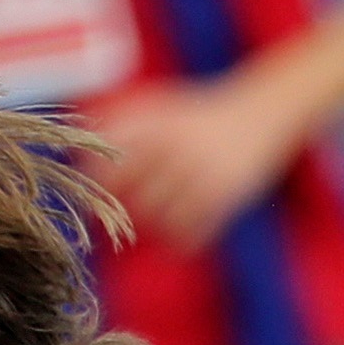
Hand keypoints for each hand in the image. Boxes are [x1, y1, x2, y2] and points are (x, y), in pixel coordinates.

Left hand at [96, 75, 312, 242]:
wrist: (261, 114)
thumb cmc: (201, 113)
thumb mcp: (162, 104)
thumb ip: (124, 122)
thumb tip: (82, 145)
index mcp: (159, 125)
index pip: (115, 159)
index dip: (100, 179)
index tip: (99, 188)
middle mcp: (180, 149)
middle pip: (135, 194)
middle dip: (124, 207)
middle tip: (119, 213)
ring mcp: (203, 175)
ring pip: (161, 217)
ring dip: (152, 225)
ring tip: (153, 221)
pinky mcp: (225, 197)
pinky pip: (192, 232)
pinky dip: (180, 240)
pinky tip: (178, 236)